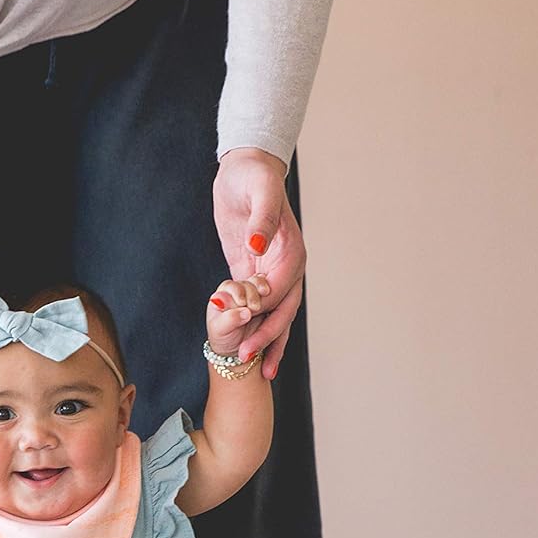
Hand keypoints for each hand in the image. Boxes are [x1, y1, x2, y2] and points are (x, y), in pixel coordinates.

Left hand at [212, 148, 306, 379]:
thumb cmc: (254, 176)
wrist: (247, 166)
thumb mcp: (259, 193)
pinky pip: (257, 305)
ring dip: (268, 341)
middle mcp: (286, 266)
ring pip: (274, 314)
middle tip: (250, 362)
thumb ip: (261, 223)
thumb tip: (256, 250)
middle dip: (267, 338)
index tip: (249, 338)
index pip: (280, 292)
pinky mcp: (253, 271)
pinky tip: (248, 347)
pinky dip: (254, 326)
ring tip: (261, 371)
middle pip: (282, 311)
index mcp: (291, 251)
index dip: (265, 317)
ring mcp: (271, 271)